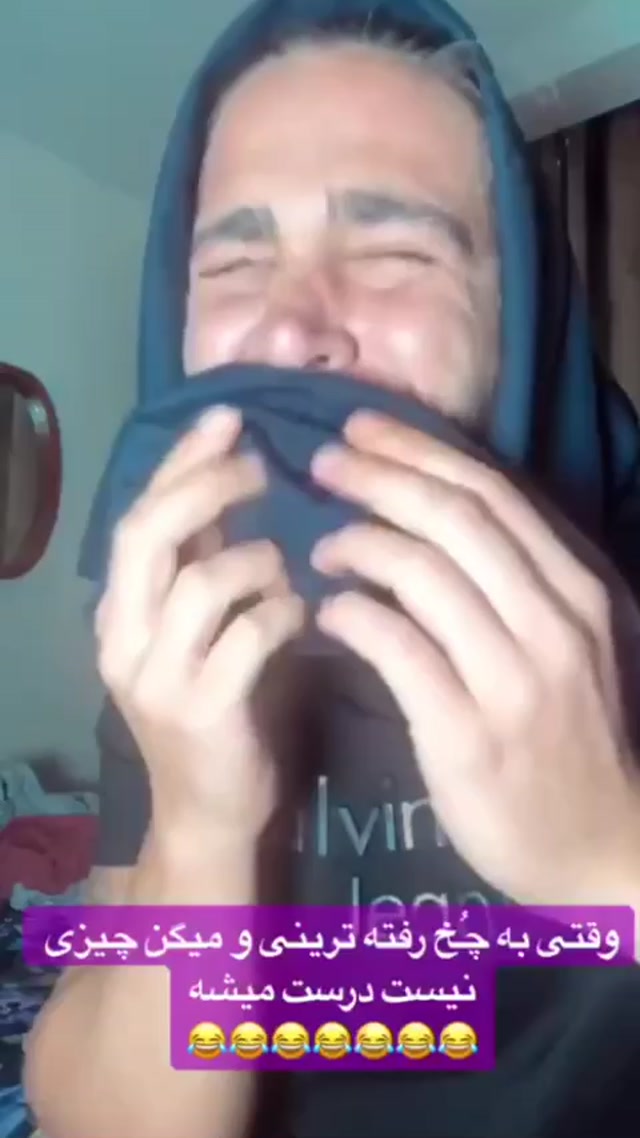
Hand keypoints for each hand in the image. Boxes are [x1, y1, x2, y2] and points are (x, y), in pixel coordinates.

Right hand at [96, 407, 304, 841]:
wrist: (210, 812)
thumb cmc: (221, 708)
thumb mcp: (202, 629)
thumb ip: (208, 564)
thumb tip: (239, 482)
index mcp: (120, 614)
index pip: (138, 517)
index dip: (181, 462)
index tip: (227, 418)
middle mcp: (122, 640)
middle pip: (149, 536)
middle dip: (208, 487)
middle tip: (261, 467)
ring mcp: (157, 679)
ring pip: (200, 583)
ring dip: (256, 560)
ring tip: (285, 570)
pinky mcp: (202, 712)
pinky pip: (248, 636)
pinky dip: (284, 612)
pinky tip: (304, 618)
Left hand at [311, 410, 639, 905]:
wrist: (600, 850)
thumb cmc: (574, 739)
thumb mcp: (570, 645)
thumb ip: (518, 581)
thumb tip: (438, 511)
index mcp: (580, 590)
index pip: (493, 494)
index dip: (419, 452)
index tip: (362, 429)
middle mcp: (555, 622)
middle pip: (454, 518)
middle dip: (379, 477)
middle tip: (321, 461)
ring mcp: (514, 679)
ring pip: (424, 573)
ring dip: (358, 544)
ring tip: (320, 547)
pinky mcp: (467, 733)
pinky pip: (397, 648)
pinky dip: (352, 615)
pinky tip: (328, 610)